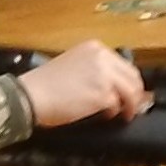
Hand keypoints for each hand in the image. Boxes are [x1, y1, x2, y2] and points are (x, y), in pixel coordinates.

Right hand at [19, 39, 146, 126]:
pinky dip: (115, 113)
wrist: (31, 95)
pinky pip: (118, 105)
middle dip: (135, 93)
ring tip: (124, 114)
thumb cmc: (45, 84)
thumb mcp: (73, 65)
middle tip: (131, 106)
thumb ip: (94, 70)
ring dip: (129, 105)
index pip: (123, 64)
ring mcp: (105, 76)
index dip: (128, 81)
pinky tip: (107, 116)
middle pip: (132, 77)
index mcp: (95, 48)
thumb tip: (111, 85)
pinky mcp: (103, 95)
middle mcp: (103, 58)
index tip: (127, 92)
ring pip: (131, 92)